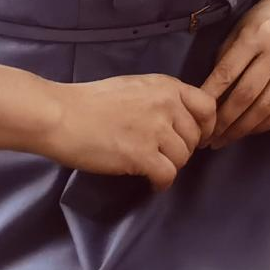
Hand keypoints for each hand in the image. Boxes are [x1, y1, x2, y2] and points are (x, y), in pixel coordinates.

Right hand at [40, 75, 215, 188]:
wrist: (61, 115)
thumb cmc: (92, 101)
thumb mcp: (136, 87)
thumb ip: (161, 99)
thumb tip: (178, 117)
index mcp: (167, 86)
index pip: (207, 106)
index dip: (206, 126)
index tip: (196, 138)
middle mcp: (167, 105)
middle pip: (195, 137)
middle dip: (184, 150)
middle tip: (166, 156)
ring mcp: (155, 130)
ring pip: (183, 158)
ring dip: (171, 167)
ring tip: (154, 168)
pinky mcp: (141, 155)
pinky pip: (167, 175)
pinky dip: (162, 183)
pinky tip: (152, 183)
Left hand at [196, 0, 269, 148]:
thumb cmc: (260, 21)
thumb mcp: (237, 32)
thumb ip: (225, 62)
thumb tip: (208, 100)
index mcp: (255, 35)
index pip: (228, 72)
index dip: (210, 98)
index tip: (196, 117)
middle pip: (247, 94)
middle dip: (225, 121)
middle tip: (209, 139)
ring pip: (267, 106)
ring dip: (243, 128)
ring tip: (226, 139)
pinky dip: (266, 124)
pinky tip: (251, 129)